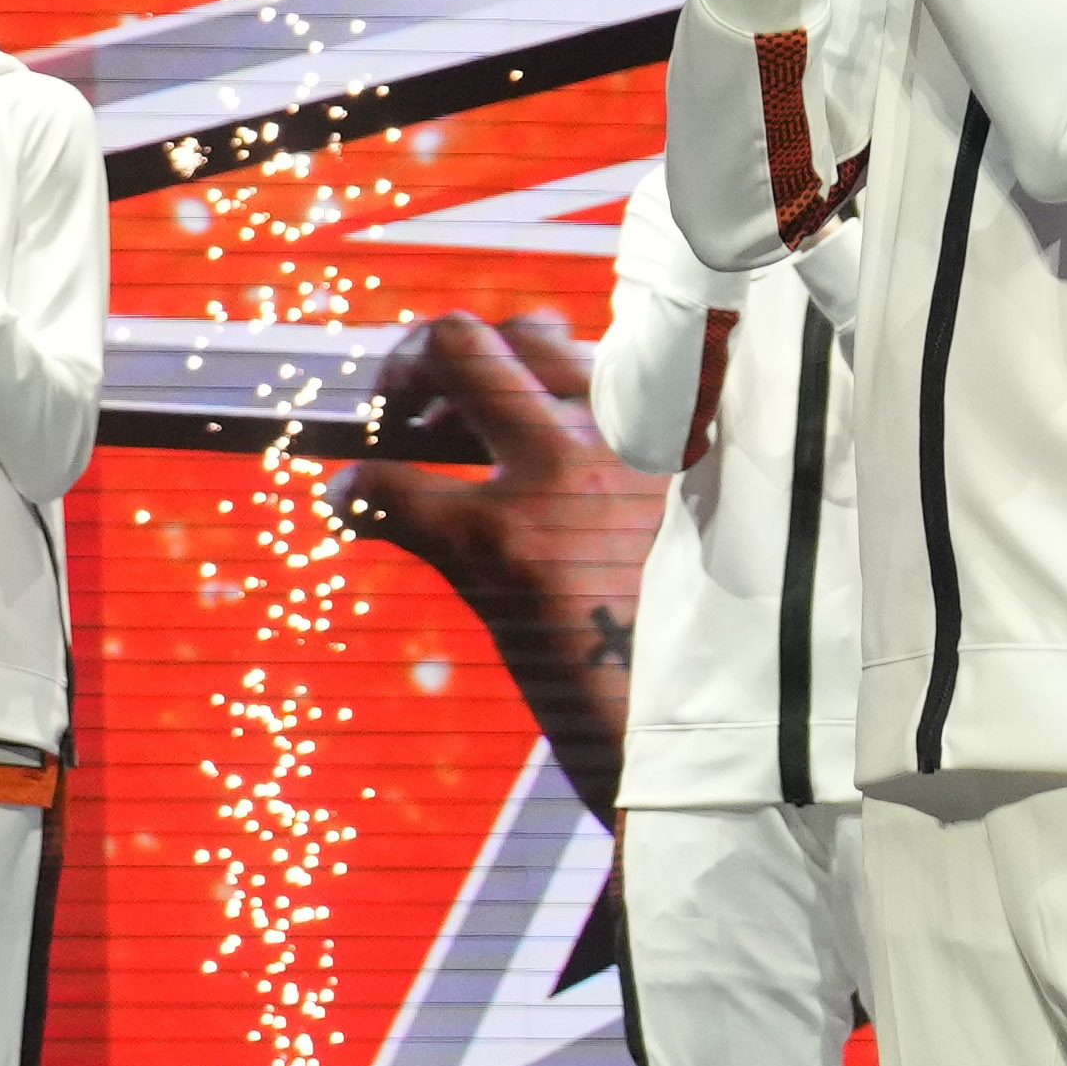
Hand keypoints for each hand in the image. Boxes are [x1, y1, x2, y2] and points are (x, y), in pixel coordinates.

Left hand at [337, 311, 659, 814]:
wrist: (713, 736)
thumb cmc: (695, 654)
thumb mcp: (693, 546)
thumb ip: (639, 486)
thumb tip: (574, 457)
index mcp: (676, 436)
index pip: (584, 345)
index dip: (523, 352)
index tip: (499, 391)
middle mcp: (626, 434)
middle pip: (511, 330)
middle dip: (438, 353)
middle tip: (411, 407)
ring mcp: (563, 478)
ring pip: (456, 357)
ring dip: (400, 388)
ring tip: (390, 441)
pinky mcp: (504, 545)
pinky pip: (392, 482)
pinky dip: (356, 488)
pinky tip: (353, 506)